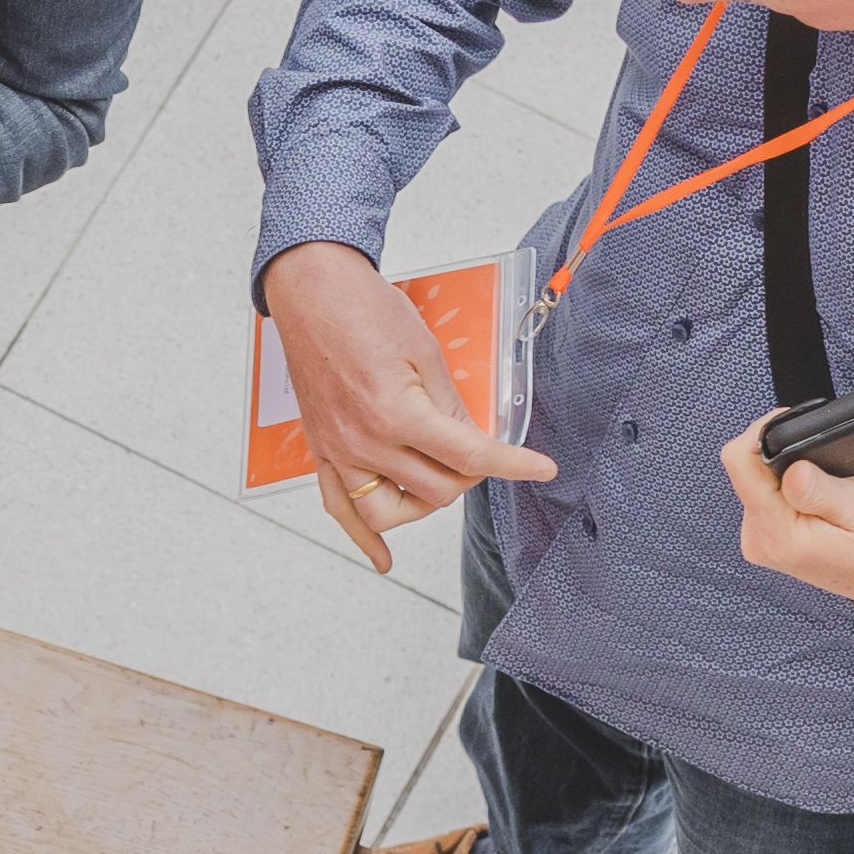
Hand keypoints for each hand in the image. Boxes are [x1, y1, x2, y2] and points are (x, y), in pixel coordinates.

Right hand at [260, 242, 554, 574]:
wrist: (312, 295)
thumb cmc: (365, 311)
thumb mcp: (426, 352)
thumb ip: (451, 405)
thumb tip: (472, 439)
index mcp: (398, 414)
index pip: (469, 455)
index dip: (513, 464)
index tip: (541, 468)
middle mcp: (366, 443)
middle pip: (436, 490)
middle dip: (468, 475)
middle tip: (477, 450)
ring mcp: (340, 453)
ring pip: (392, 513)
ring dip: (425, 503)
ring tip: (441, 479)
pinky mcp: (322, 452)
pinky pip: (341, 510)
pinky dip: (364, 539)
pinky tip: (383, 558)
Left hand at [716, 426, 853, 623]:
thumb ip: (819, 490)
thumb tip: (790, 470)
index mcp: (778, 533)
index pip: (739, 462)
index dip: (762, 431)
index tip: (793, 421)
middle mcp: (762, 541)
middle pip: (747, 470)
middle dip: (781, 454)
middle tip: (824, 461)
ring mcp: (766, 544)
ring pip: (758, 482)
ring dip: (789, 471)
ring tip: (829, 483)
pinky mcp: (775, 542)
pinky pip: (771, 498)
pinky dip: (793, 487)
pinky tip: (822, 495)